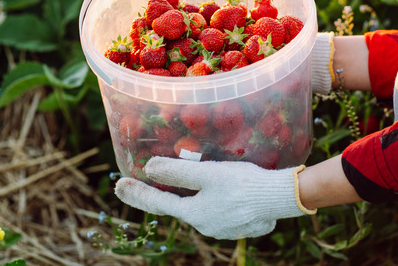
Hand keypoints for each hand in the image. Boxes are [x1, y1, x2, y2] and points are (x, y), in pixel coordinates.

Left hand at [114, 156, 314, 239]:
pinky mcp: (238, 222)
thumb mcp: (206, 173)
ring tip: (173, 185)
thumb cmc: (242, 183)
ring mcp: (222, 227)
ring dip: (183, 197)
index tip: (118, 185)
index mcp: (194, 215)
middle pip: (175, 207)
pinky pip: (214, 209)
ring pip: (196, 209)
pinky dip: (204, 199)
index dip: (137, 193)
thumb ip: (176, 171)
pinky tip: (210, 190)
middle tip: (136, 184)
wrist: (280, 198)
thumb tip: (148, 169)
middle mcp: (205, 226)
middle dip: (156, 195)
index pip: (158, 203)